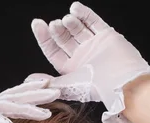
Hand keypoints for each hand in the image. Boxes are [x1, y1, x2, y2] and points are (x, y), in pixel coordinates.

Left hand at [27, 2, 149, 122]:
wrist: (122, 82)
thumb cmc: (95, 87)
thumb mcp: (66, 86)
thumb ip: (47, 82)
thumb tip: (27, 81)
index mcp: (71, 69)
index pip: (53, 50)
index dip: (44, 37)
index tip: (37, 24)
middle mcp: (82, 57)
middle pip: (65, 39)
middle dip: (57, 30)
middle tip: (53, 25)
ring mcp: (94, 46)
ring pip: (78, 29)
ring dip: (70, 22)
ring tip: (65, 20)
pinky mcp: (107, 36)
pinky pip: (94, 22)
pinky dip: (84, 14)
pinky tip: (75, 8)